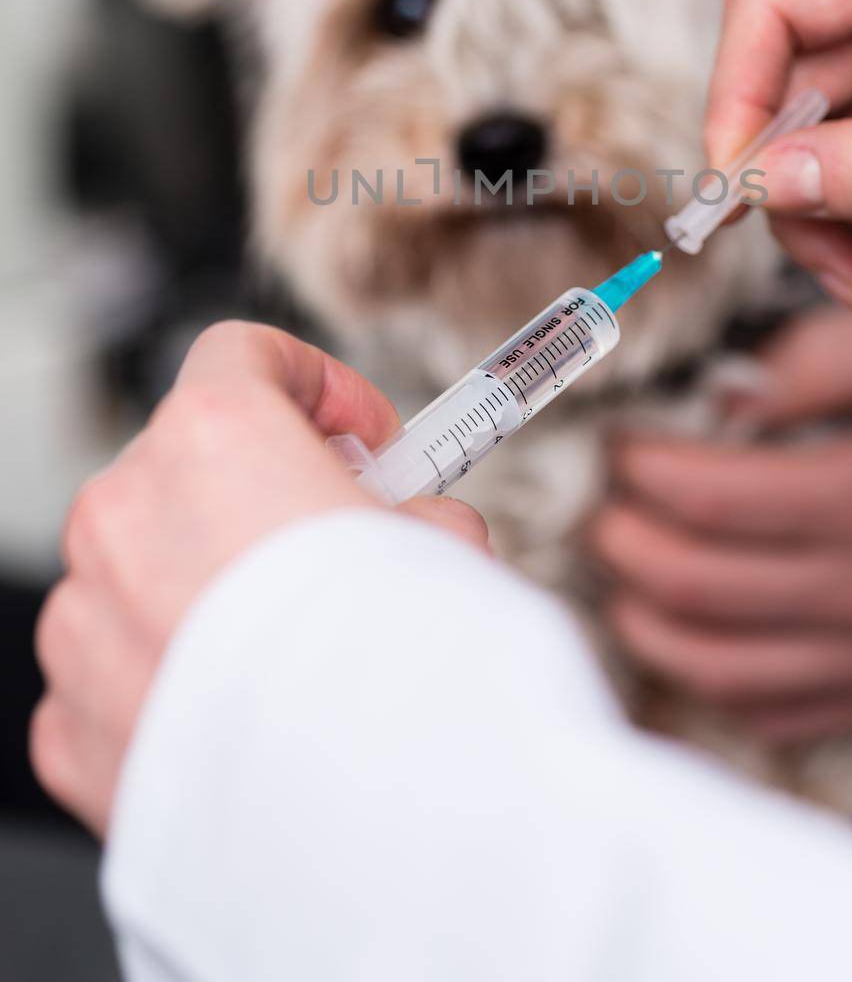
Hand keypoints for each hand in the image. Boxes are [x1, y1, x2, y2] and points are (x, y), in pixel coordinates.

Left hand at [31, 321, 487, 836]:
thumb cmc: (406, 669)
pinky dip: (172, 674)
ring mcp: (85, 617)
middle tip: (341, 546)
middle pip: (188, 462)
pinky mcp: (71, 720)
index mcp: (214, 439)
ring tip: (300, 647)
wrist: (364, 829)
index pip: (242, 354)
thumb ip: (410, 511)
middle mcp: (126, 512)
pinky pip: (119, 666)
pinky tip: (251, 712)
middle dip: (262, 493)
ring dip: (209, 583)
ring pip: (142, 567)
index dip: (317, 385)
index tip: (362, 440)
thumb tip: (409, 528)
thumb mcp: (450, 545)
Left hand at [588, 302, 851, 742]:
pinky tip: (685, 633)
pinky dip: (706, 680)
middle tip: (605, 504)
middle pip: (698, 586)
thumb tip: (724, 399)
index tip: (621, 444)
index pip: (713, 500)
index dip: (643, 471)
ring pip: (719, 666)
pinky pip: (771, 714)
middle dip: (626, 540)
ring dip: (645, 619)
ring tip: (622, 570)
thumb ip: (820, 358)